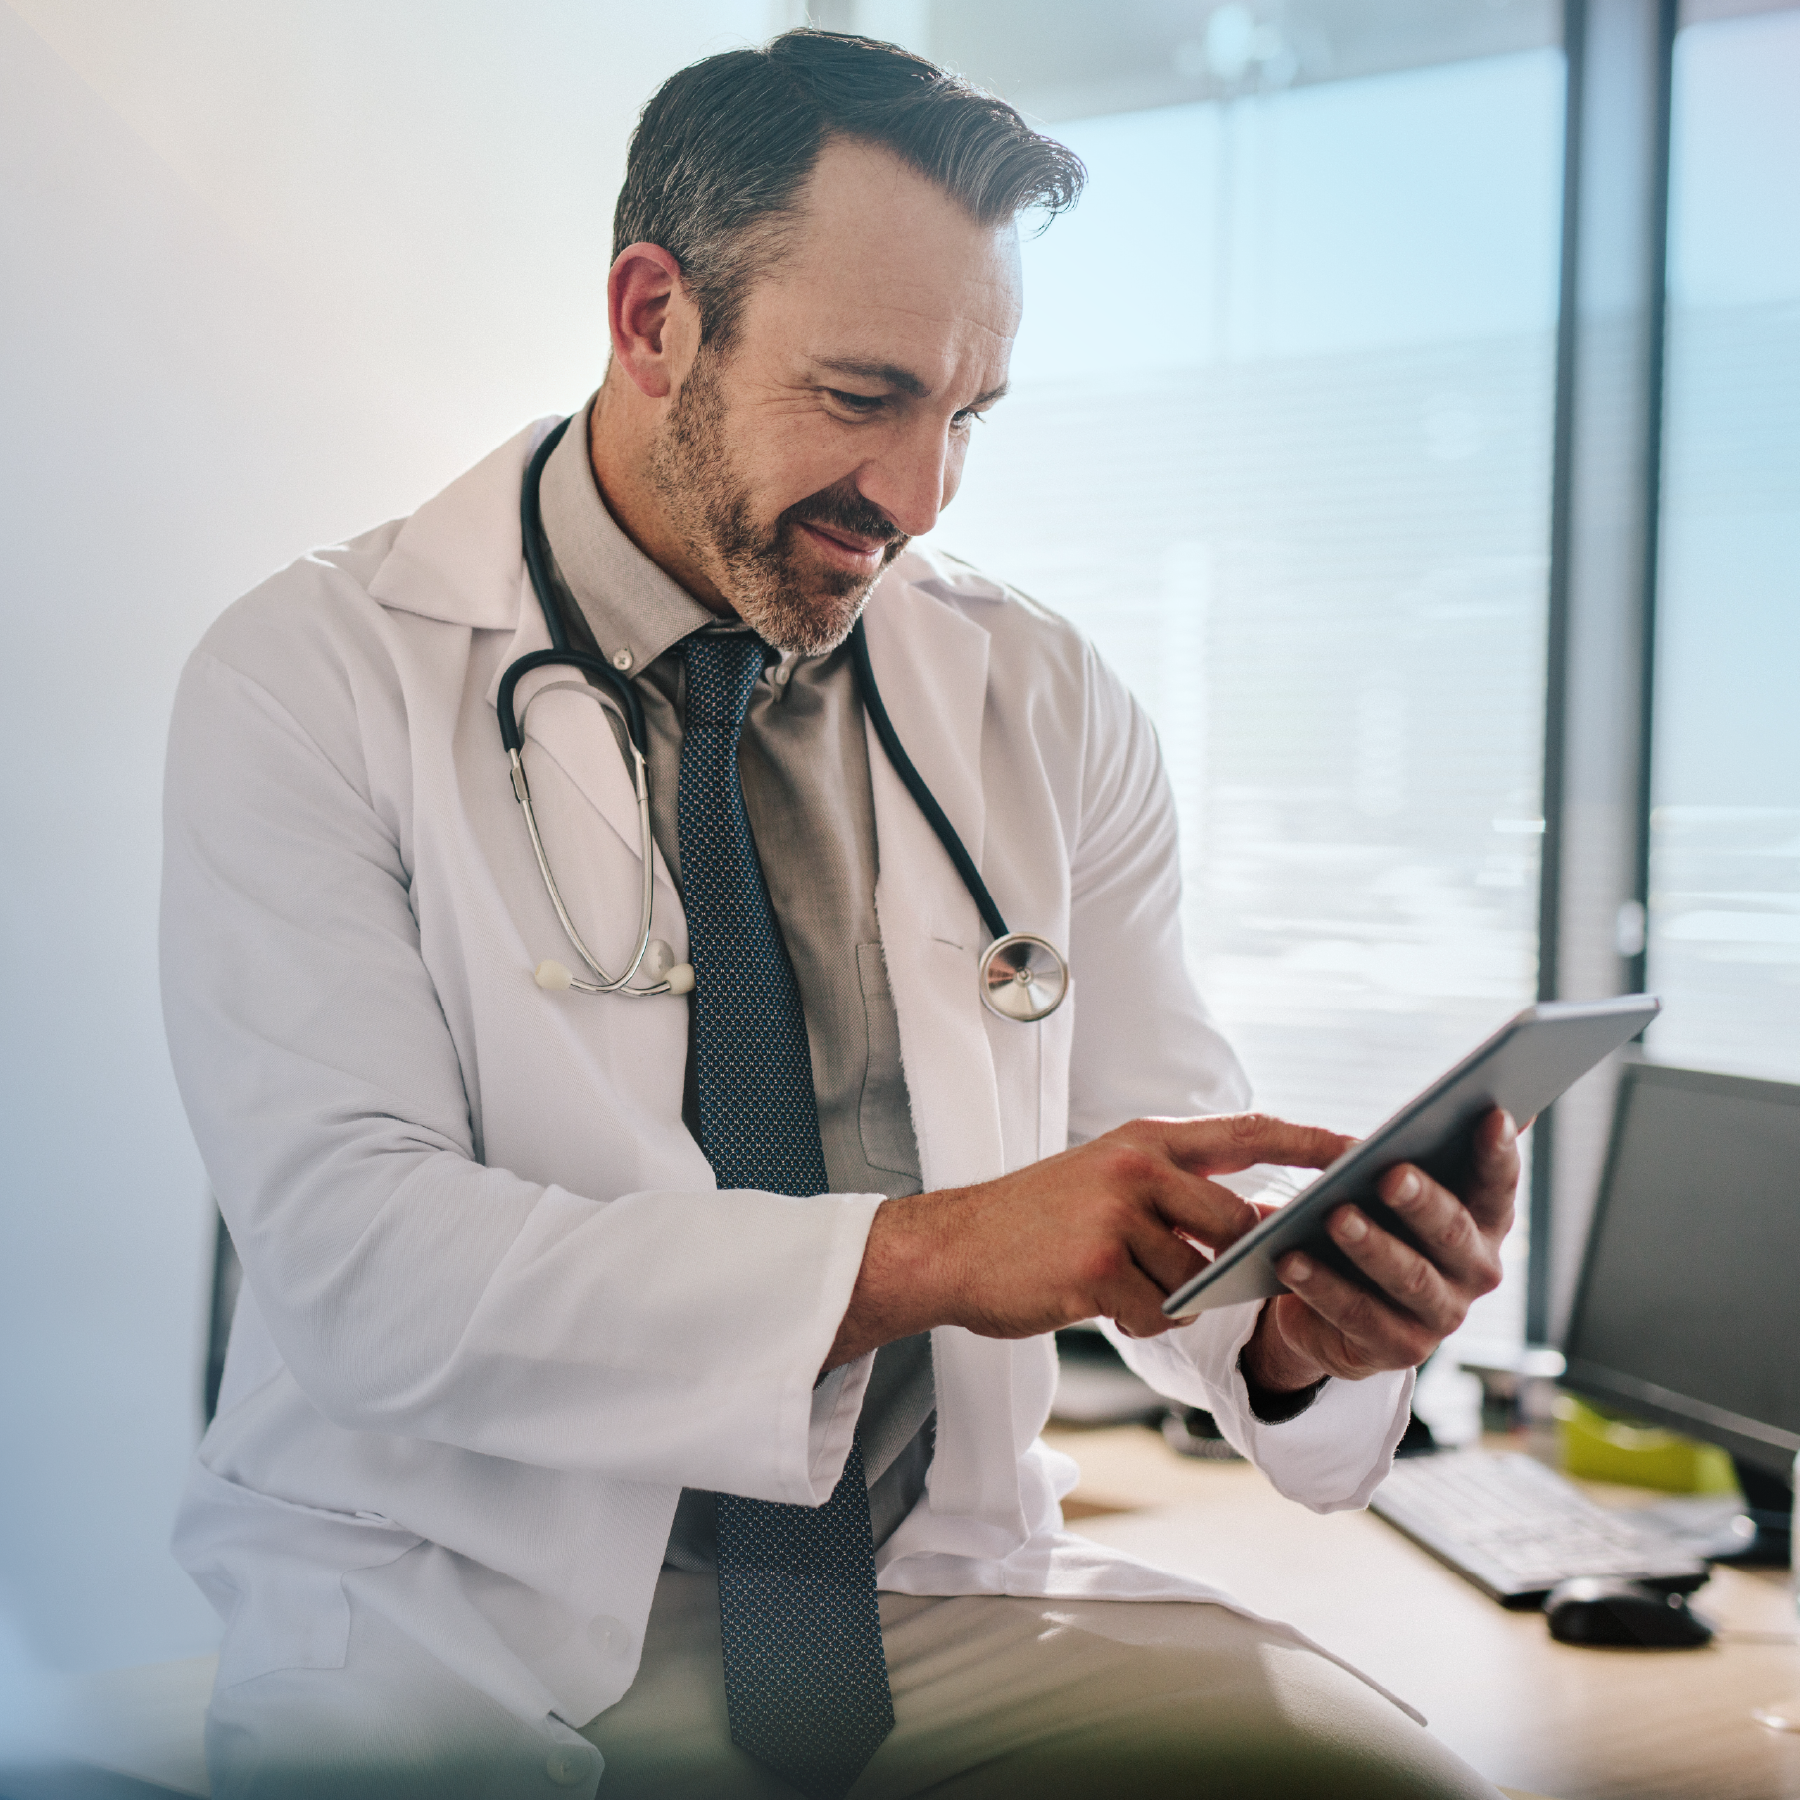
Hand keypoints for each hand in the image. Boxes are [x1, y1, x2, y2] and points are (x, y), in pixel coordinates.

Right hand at [826, 1113, 1354, 1368]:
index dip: (1312, 1140)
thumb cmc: (1037, 1220)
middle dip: (1225, 1259)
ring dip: (1168, 1295)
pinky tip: (1097, 1300)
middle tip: (1185, 1269)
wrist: (953, 1248)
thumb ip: (1180, 1191)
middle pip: (1232, 1222)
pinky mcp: (1098, 1268)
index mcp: (1145, 1138)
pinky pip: (1159, 1313)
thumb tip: (1259, 1221)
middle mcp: (1137, 1167)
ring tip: (1114, 1280)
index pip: (1250, 1131)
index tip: (1364, 1150)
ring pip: (1195, 1277)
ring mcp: (1117, 1215)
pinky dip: (1140, 1320)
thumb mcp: (1108, 1180)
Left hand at [1241, 1108, 1518, 1394]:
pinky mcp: (1400, 1349)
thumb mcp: (1397, 1186)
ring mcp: (1441, 1315)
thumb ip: (1425, 1150)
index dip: (1497, 1152)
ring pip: (1408, 1277)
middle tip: (1388, 1173)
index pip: (1499, 1184)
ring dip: (1370, 1245)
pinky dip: (1322, 1285)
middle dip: (1421, 1201)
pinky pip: (1357, 1314)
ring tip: (1334, 1215)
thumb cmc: (1377, 1222)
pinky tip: (1290, 1258)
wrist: (1337, 1304)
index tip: (1490, 1112)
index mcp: (1484, 1221)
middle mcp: (1476, 1271)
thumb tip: (1459, 1098)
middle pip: (1451, 1232)